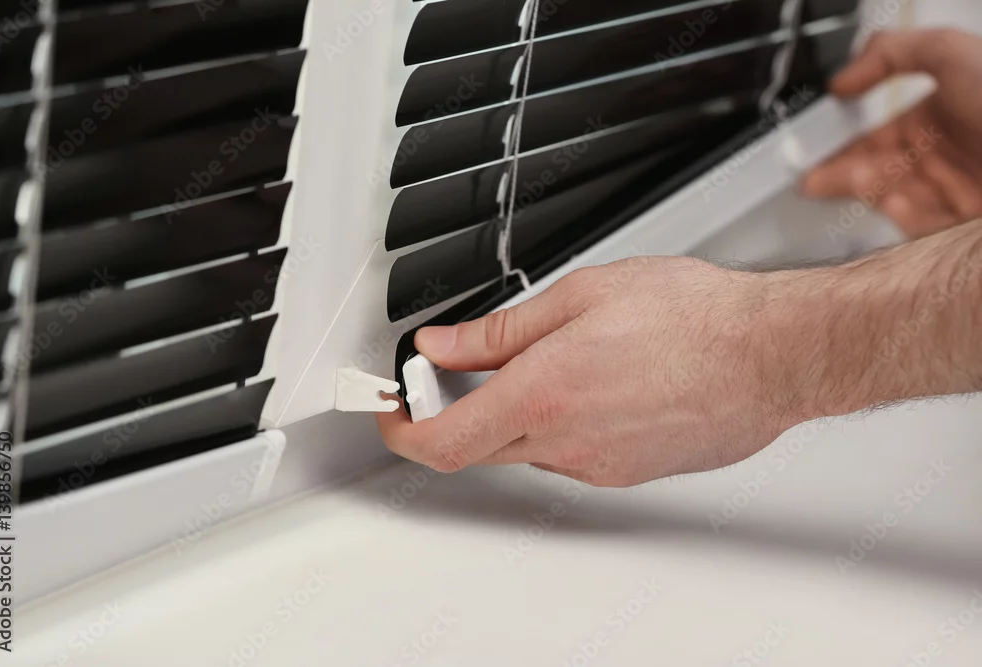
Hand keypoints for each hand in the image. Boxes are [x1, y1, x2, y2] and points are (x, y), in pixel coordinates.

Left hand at [377, 257, 809, 486]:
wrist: (771, 355)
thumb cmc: (695, 318)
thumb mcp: (580, 296)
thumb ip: (498, 331)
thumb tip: (444, 347)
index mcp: (543, 394)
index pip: (439, 441)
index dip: (401, 429)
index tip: (391, 407)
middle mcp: (566, 442)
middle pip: (476, 449)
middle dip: (452, 413)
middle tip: (454, 373)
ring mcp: (599, 465)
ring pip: (525, 449)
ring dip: (511, 414)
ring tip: (549, 361)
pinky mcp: (629, 472)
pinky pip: (570, 455)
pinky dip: (557, 424)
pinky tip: (591, 383)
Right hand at [803, 29, 981, 237]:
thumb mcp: (952, 52)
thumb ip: (890, 53)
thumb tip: (842, 78)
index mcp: (938, 117)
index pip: (874, 133)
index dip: (841, 137)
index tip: (811, 142)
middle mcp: (940, 158)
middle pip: (871, 170)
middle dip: (835, 172)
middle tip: (803, 174)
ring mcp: (948, 195)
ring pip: (886, 198)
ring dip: (859, 190)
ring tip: (834, 180)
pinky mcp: (955, 228)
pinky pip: (914, 226)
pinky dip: (898, 214)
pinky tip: (888, 199)